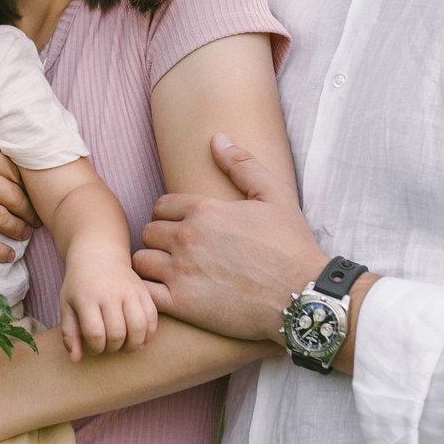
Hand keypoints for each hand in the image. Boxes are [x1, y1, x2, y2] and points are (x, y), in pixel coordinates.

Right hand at [0, 48, 35, 261]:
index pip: (9, 165)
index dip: (21, 179)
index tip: (26, 188)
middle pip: (13, 193)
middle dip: (26, 206)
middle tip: (34, 216)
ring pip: (4, 217)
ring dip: (18, 228)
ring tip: (24, 235)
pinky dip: (0, 251)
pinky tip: (8, 256)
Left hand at [59, 248, 160, 359]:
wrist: (99, 254)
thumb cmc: (79, 285)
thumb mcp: (67, 305)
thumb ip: (69, 333)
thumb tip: (75, 360)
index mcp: (87, 297)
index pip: (95, 334)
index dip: (95, 348)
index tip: (93, 347)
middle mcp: (110, 293)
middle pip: (118, 334)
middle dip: (113, 348)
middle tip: (108, 346)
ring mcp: (130, 291)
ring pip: (139, 327)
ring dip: (133, 345)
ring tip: (125, 347)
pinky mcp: (144, 291)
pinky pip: (153, 318)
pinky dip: (149, 334)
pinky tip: (139, 339)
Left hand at [134, 131, 331, 343]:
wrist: (303, 296)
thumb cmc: (291, 246)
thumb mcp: (274, 195)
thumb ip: (242, 164)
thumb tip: (217, 138)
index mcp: (204, 209)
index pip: (160, 206)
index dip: (170, 216)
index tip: (184, 229)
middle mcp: (187, 237)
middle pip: (148, 232)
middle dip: (161, 240)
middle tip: (179, 253)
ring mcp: (182, 271)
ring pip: (140, 261)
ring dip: (152, 266)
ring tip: (171, 274)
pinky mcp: (182, 304)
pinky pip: (144, 293)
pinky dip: (149, 294)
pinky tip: (168, 296)